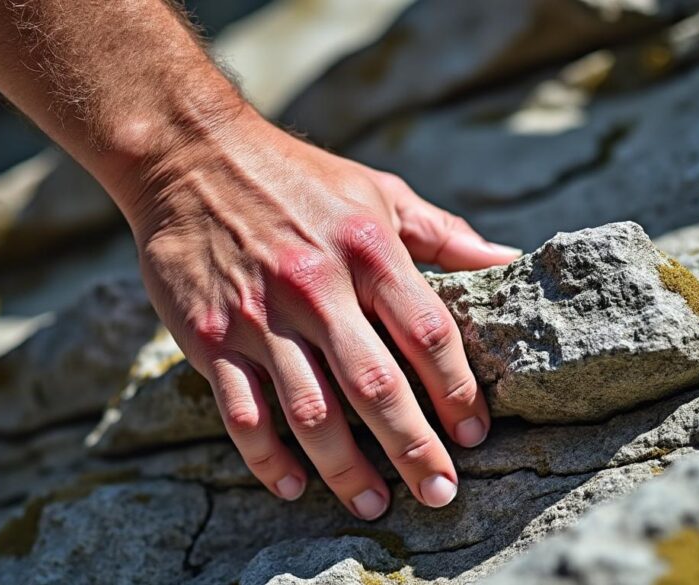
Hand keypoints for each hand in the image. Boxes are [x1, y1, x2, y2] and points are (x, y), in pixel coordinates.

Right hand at [125, 112, 519, 519]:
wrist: (189, 155)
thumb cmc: (298, 177)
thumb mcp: (378, 191)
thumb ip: (443, 234)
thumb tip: (509, 260)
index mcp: (368, 248)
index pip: (428, 333)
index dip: (458, 391)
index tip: (475, 436)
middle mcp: (315, 285)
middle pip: (377, 385)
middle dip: (414, 448)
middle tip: (440, 494)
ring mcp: (259, 316)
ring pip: (311, 411)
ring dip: (345, 469)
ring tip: (372, 504)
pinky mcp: (208, 337)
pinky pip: (242, 413)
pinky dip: (267, 458)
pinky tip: (293, 485)